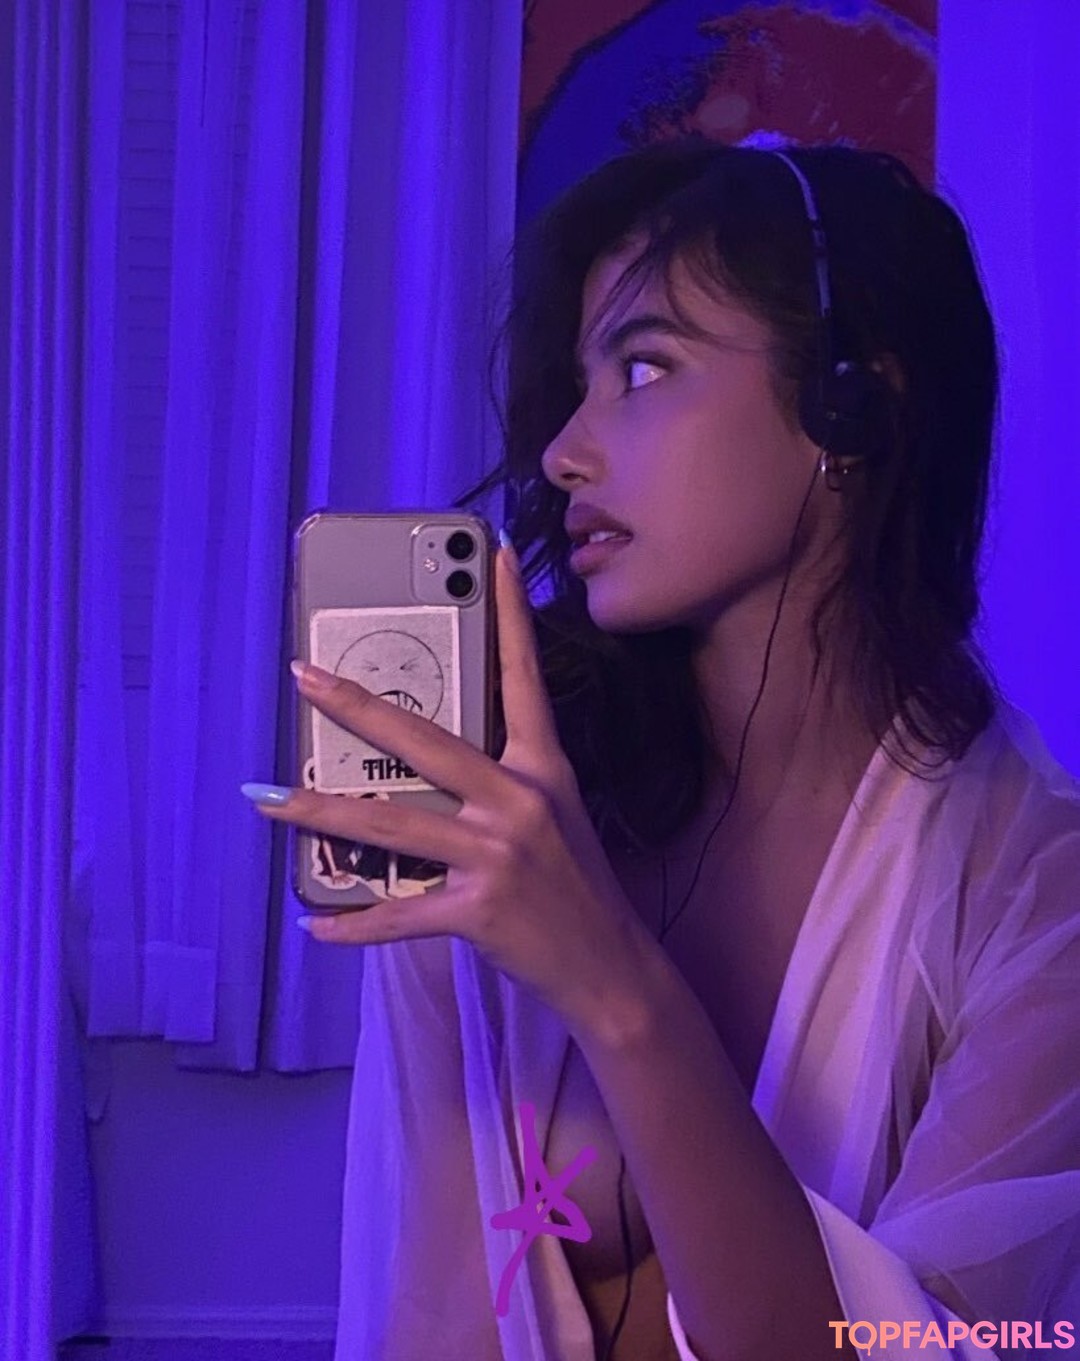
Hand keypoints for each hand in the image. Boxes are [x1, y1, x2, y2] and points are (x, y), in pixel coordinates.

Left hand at [246, 543, 655, 1039]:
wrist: (610, 964)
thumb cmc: (576, 884)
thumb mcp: (553, 814)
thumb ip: (500, 780)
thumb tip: (422, 760)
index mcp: (543, 767)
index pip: (523, 676)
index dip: (509, 613)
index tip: (492, 556)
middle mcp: (519, 801)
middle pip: (424, 742)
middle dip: (356, 708)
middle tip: (303, 677)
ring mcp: (497, 855)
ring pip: (390, 824)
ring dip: (319, 813)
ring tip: (267, 797)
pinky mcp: (479, 911)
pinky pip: (399, 915)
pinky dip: (353, 923)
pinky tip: (314, 923)